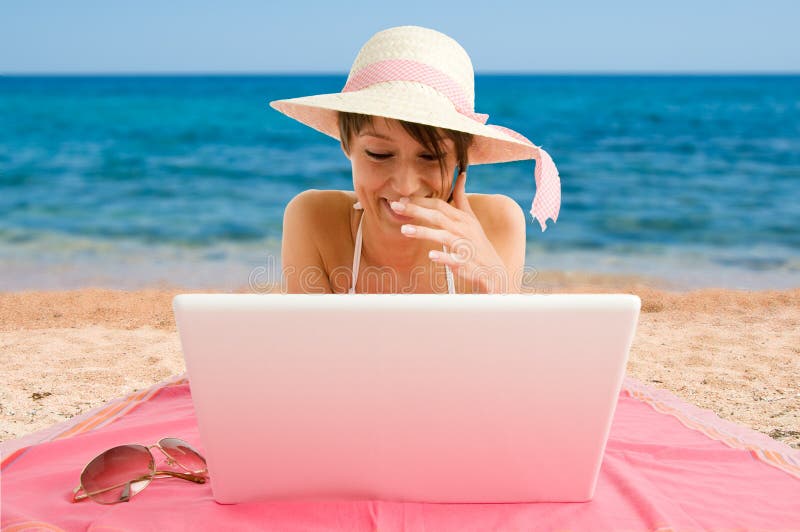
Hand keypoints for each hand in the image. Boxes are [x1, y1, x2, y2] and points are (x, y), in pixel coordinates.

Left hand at [390, 171, 509, 292]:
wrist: (492, 269)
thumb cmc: (477, 242)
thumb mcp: (471, 218)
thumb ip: (462, 198)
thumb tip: (461, 174)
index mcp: (462, 218)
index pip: (439, 205)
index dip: (420, 201)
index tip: (402, 198)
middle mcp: (464, 229)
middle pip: (438, 216)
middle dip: (416, 210)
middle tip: (396, 206)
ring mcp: (465, 246)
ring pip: (443, 236)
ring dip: (424, 232)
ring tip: (404, 230)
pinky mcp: (466, 263)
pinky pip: (454, 259)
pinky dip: (443, 257)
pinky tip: (431, 255)